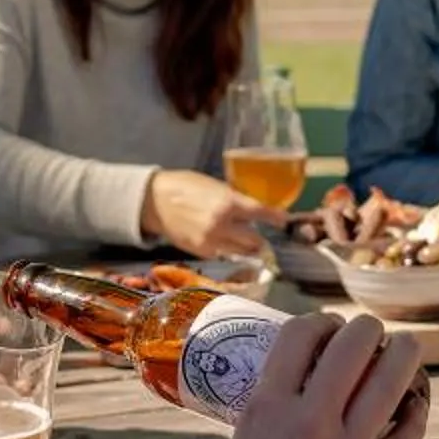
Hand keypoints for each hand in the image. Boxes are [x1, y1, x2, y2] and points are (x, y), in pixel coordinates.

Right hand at [143, 170, 280, 260]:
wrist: (155, 201)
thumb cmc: (185, 186)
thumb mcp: (214, 185)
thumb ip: (234, 198)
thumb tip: (253, 209)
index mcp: (227, 202)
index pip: (260, 212)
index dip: (276, 217)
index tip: (284, 220)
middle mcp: (222, 224)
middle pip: (255, 240)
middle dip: (260, 237)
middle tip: (261, 233)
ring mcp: (211, 241)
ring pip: (241, 251)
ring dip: (246, 246)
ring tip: (244, 239)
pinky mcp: (201, 251)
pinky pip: (224, 253)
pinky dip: (228, 248)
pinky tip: (223, 240)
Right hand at [196, 312, 428, 438]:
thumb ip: (273, 417)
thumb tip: (302, 393)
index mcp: (266, 407)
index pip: (301, 334)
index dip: (320, 321)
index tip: (328, 328)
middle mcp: (308, 422)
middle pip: (353, 344)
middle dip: (367, 331)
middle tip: (369, 338)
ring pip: (392, 381)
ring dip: (404, 355)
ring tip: (406, 350)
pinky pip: (406, 437)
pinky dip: (414, 413)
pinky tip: (414, 405)